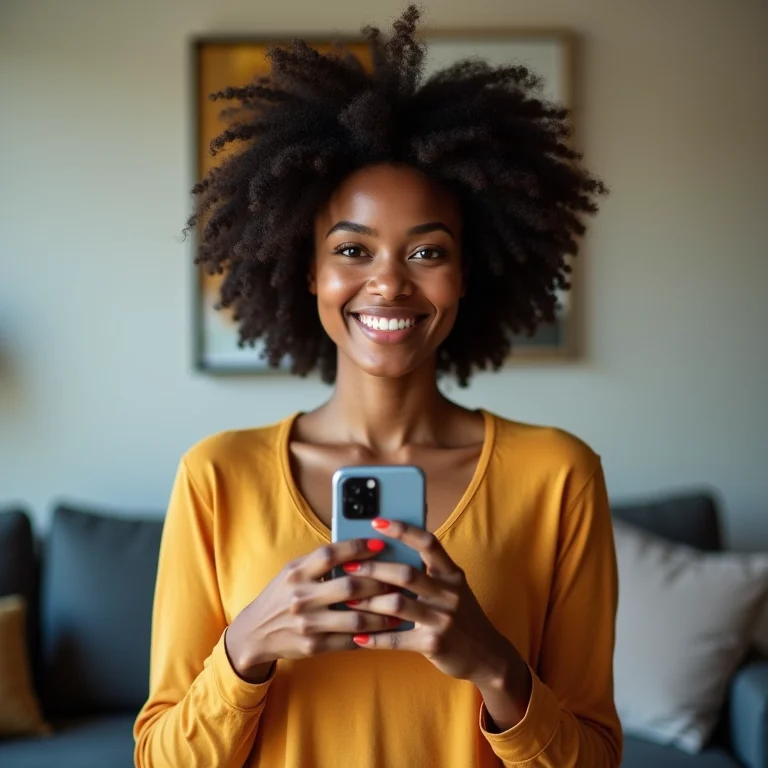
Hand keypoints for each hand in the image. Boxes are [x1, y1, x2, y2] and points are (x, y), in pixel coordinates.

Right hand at [225, 538, 397, 682]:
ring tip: (399, 607)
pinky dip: (370, 635)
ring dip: (382, 613)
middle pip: (349, 586)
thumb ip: (318, 562)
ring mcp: (307, 623)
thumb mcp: (292, 572)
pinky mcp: (313, 646)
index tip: (380, 545)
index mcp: (296, 572)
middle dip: (379, 582)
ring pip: (355, 618)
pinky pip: (349, 641)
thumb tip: (358, 550)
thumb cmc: (281, 596)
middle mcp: (301, 596)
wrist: (255, 633)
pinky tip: (383, 629)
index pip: (330, 554)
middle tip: (398, 579)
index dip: (357, 548)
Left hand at [344, 520, 523, 687]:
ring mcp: (444, 619)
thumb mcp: (452, 589)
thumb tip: (387, 553)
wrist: (488, 656)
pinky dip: (375, 638)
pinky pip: (398, 640)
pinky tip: (358, 637)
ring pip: (398, 604)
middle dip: (373, 569)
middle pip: (406, 573)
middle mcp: (450, 593)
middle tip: (348, 566)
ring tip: (347, 600)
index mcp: (452, 574)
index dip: (402, 530)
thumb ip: (428, 573)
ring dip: (368, 602)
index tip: (377, 522)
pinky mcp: (435, 644)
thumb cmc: (461, 616)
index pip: (428, 542)